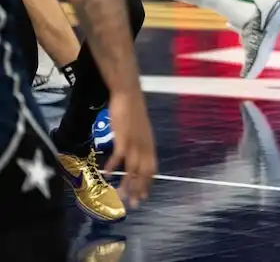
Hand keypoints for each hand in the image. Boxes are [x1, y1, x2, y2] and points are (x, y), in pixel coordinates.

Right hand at [104, 88, 156, 207]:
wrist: (129, 94)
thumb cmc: (132, 112)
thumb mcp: (139, 131)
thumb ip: (138, 144)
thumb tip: (134, 156)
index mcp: (150, 145)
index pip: (152, 168)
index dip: (148, 184)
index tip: (143, 197)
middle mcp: (145, 146)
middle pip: (144, 172)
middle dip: (139, 189)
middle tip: (133, 204)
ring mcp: (135, 142)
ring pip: (133, 168)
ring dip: (127, 183)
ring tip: (120, 195)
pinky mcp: (124, 137)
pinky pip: (119, 156)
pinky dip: (113, 166)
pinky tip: (107, 174)